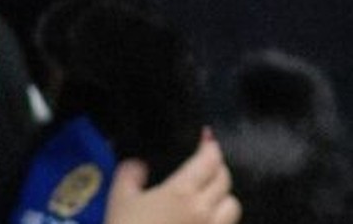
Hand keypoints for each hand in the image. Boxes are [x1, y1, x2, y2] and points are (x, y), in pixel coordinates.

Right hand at [105, 135, 240, 223]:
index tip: (207, 137)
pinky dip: (220, 219)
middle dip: (217, 166)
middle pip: (225, 180)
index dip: (210, 146)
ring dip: (224, 195)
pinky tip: (205, 219)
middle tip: (206, 161)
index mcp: (181, 192)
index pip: (208, 161)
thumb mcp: (119, 198)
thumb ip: (130, 174)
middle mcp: (204, 210)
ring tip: (210, 193)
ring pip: (233, 206)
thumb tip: (139, 165)